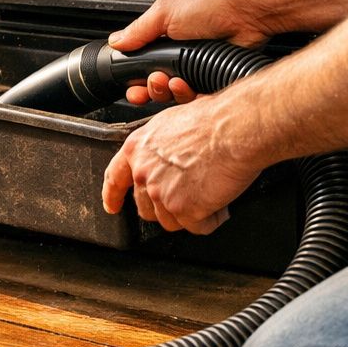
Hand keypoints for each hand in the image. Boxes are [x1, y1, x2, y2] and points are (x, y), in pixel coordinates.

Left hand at [101, 94, 264, 235]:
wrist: (234, 129)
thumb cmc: (213, 120)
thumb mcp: (172, 124)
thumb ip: (159, 149)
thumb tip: (165, 162)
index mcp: (137, 148)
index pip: (115, 178)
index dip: (112, 196)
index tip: (112, 206)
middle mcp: (144, 172)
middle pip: (146, 207)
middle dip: (166, 207)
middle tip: (189, 196)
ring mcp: (162, 193)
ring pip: (171, 220)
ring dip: (190, 214)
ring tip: (209, 195)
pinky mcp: (183, 209)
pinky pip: (196, 226)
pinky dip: (210, 220)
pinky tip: (219, 206)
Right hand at [112, 0, 274, 106]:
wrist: (248, 10)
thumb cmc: (212, 1)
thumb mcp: (165, 12)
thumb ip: (139, 30)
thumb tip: (116, 41)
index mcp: (165, 36)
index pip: (143, 64)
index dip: (135, 79)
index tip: (132, 89)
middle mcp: (181, 52)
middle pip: (158, 84)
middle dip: (151, 89)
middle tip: (153, 83)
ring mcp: (198, 66)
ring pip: (176, 94)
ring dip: (170, 92)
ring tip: (174, 81)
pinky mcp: (214, 77)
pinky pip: (198, 96)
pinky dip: (191, 96)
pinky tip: (189, 86)